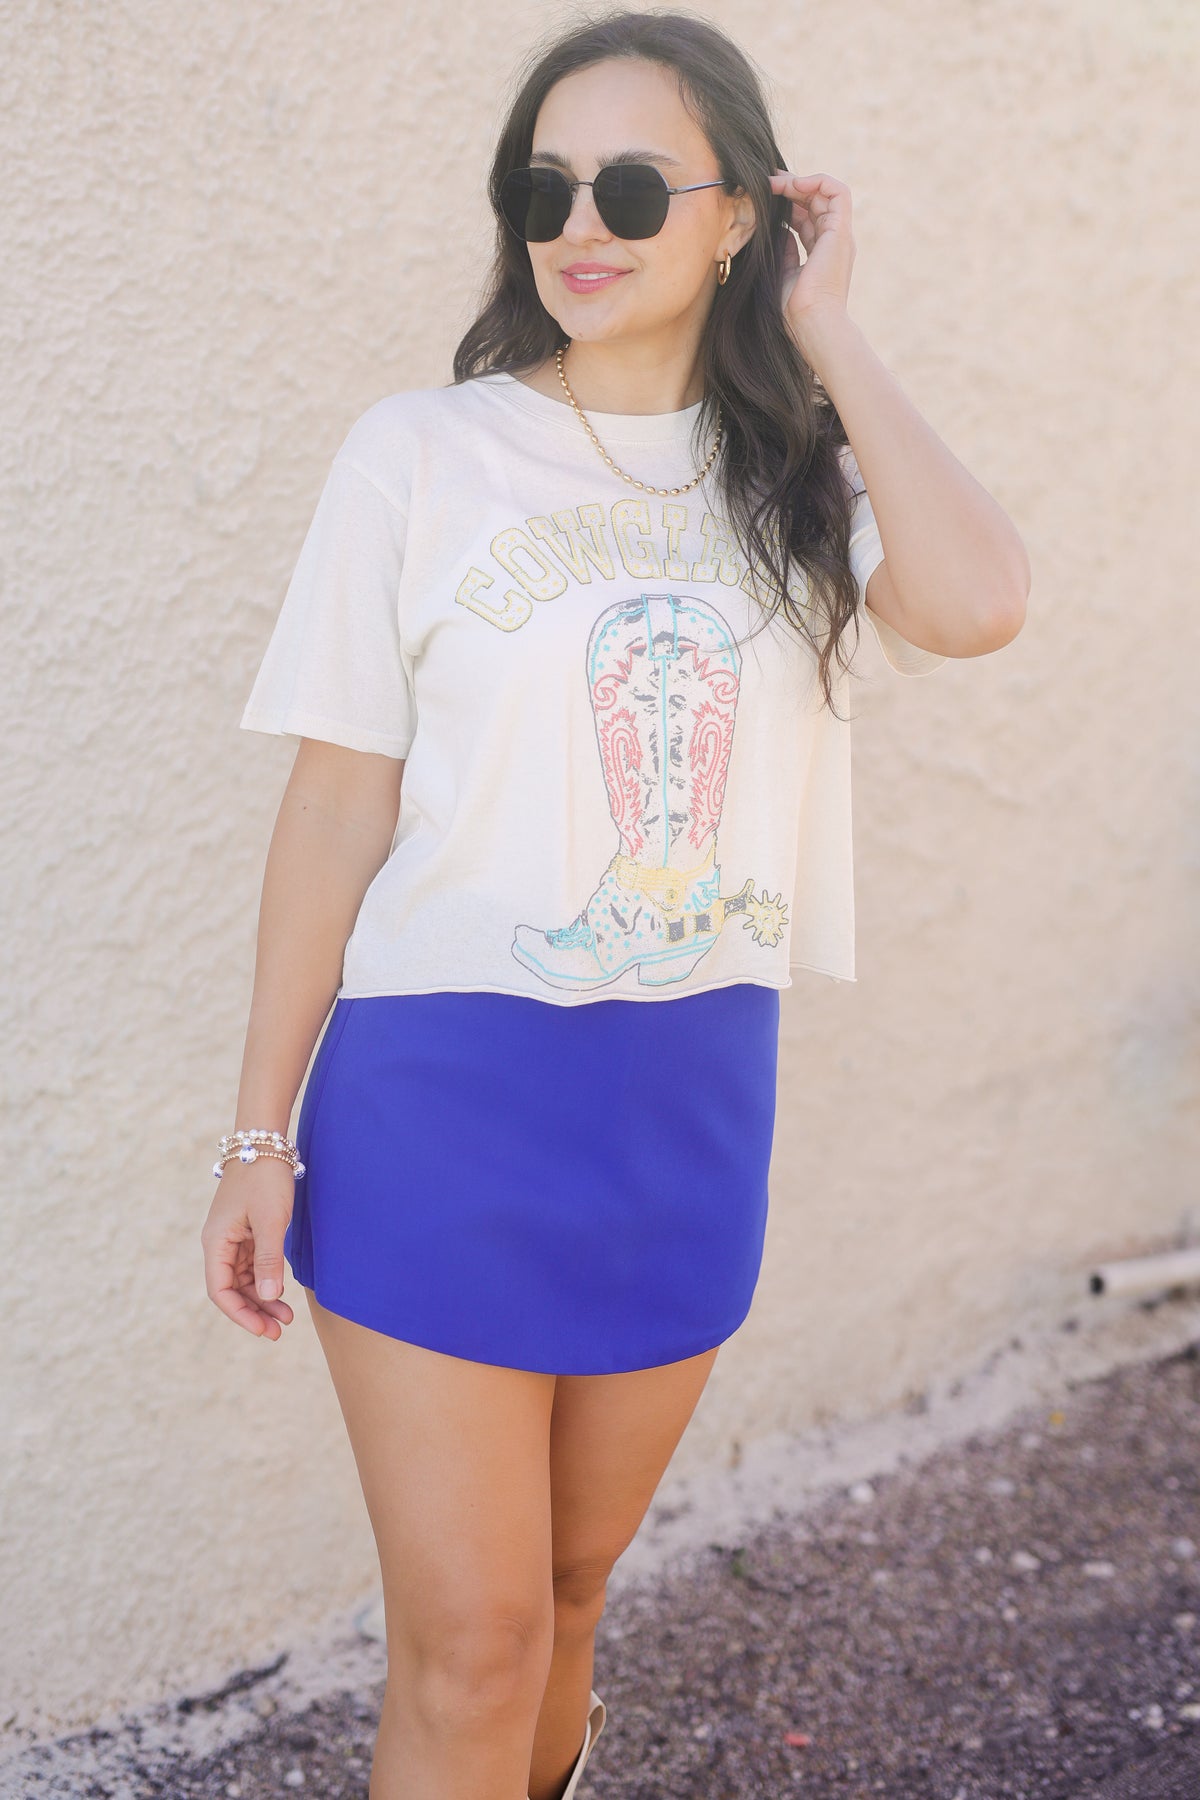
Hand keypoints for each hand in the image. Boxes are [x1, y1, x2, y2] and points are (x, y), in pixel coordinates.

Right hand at [201, 1161, 296, 1339]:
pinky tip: (282, 1293)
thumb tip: (267, 1296)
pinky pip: (252, 1265)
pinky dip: (266, 1280)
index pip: (220, 1291)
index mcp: (216, 1242)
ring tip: (287, 1317)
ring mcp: (233, 1238)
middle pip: (231, 1289)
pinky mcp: (246, 1232)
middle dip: (253, 1311)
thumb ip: (268, 1259)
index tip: (263, 1330)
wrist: (265, 1142)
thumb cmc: (266, 1177)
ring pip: (243, 1280)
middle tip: (280, 1330)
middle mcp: (219, 1243)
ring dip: (262, 1299)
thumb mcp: (271, 1220)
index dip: (240, 1314)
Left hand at [767, 170, 854, 349]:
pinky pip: (837, 192)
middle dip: (790, 187)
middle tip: (765, 180)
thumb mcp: (783, 272)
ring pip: (825, 193)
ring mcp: (839, 236)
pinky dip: (817, 182)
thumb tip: (777, 229)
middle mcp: (833, 242)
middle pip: (814, 202)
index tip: (764, 197)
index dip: (787, 204)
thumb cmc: (794, 311)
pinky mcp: (840, 232)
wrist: (811, 323)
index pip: (806, 218)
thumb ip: (784, 250)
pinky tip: (793, 184)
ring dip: (798, 183)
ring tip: (774, 181)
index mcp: (821, 253)